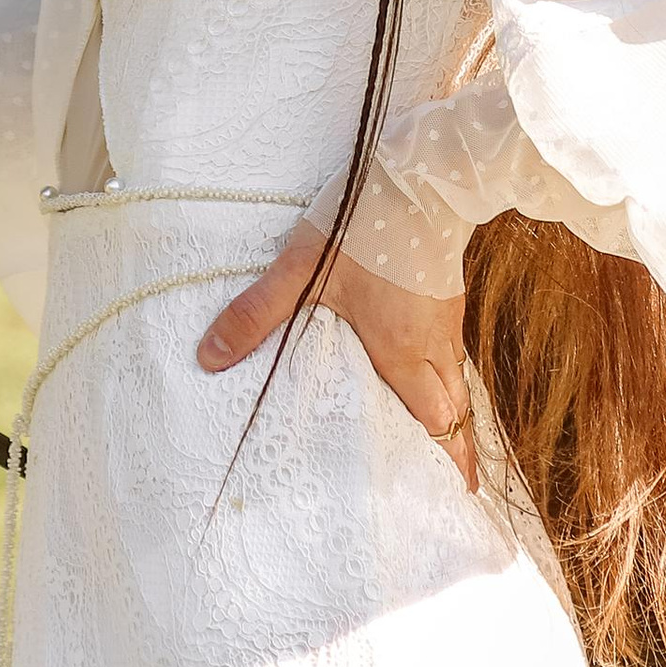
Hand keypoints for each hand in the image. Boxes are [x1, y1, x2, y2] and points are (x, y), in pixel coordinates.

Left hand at [198, 224, 477, 484]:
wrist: (420, 174)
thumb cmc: (364, 227)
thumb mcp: (300, 271)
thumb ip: (256, 315)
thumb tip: (208, 358)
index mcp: (402, 353)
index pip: (435, 421)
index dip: (449, 458)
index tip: (457, 493)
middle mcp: (432, 342)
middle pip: (455, 407)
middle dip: (455, 444)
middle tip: (452, 477)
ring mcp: (444, 315)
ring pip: (457, 376)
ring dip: (451, 407)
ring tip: (442, 431)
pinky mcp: (446, 289)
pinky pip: (451, 346)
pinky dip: (445, 370)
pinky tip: (425, 364)